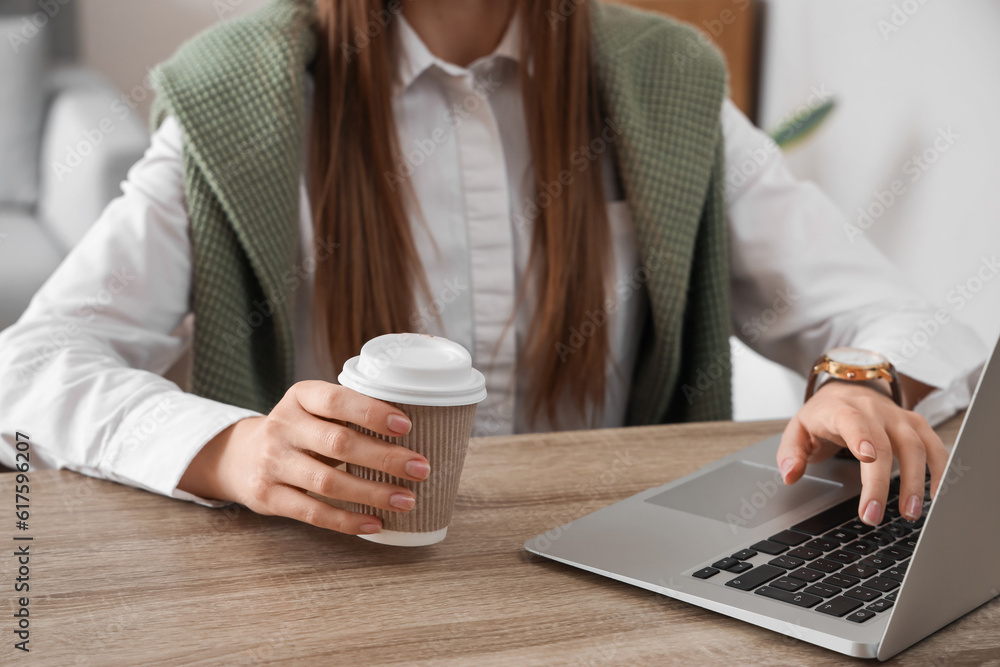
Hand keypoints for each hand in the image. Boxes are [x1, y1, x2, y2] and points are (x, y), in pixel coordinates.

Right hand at [179, 381, 430, 534]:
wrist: (239, 456)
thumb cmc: (299, 429)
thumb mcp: (314, 408)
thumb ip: (350, 411)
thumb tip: (422, 423)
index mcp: (300, 396)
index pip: (336, 400)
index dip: (371, 412)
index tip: (406, 425)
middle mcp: (283, 427)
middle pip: (338, 443)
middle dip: (385, 457)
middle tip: (421, 468)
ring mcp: (273, 463)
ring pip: (328, 482)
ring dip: (372, 493)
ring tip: (407, 500)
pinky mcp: (269, 496)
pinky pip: (313, 512)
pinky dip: (347, 520)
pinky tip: (376, 523)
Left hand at [776, 380, 945, 525]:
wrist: (849, 388)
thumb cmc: (824, 415)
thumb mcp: (798, 429)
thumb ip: (791, 452)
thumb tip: (790, 475)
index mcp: (841, 410)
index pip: (852, 421)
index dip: (861, 437)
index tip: (867, 457)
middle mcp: (874, 411)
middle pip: (885, 445)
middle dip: (880, 483)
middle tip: (873, 516)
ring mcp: (898, 417)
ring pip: (915, 446)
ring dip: (915, 482)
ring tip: (910, 513)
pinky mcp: (916, 425)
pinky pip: (934, 446)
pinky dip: (940, 470)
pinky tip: (936, 495)